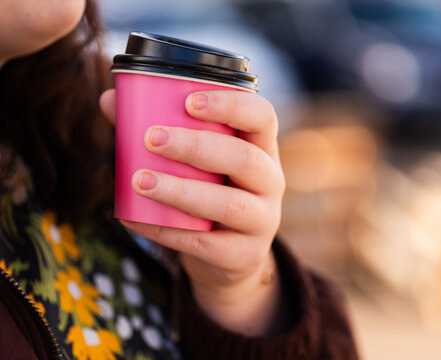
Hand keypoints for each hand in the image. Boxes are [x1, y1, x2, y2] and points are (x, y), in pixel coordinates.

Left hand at [99, 89, 285, 334]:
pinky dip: (166, 231)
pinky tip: (133, 219)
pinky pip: (205, 244)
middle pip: (245, 159)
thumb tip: (110, 100)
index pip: (262, 117)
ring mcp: (262, 221)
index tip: (189, 101)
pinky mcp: (244, 255)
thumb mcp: (199, 163)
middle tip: (151, 139)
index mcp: (262, 149)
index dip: (231, 105)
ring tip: (140, 181)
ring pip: (230, 205)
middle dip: (197, 146)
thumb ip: (160, 131)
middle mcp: (271, 183)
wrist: (231, 257)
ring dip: (181, 191)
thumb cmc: (210, 193)